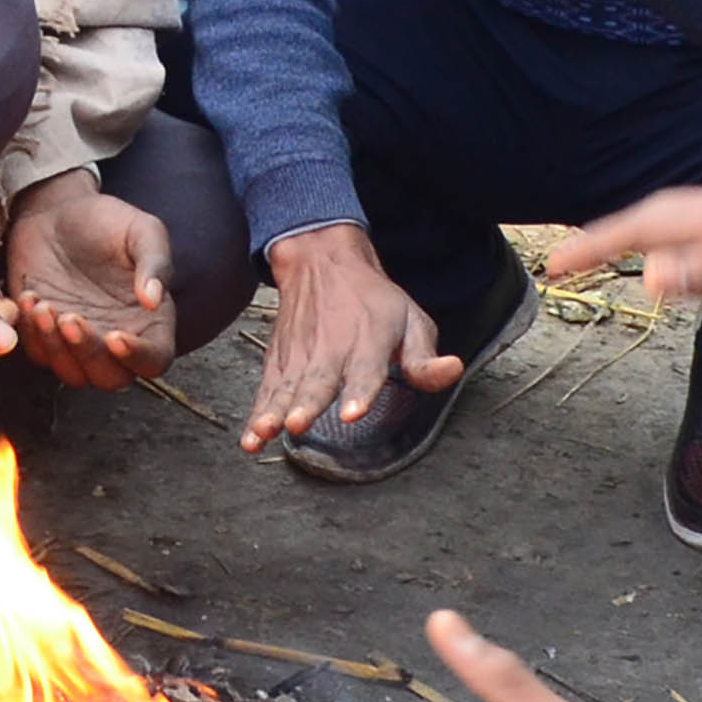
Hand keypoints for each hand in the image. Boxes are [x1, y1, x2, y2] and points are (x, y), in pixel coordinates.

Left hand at [3, 172, 173, 390]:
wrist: (55, 211)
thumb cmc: (106, 220)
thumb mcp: (141, 229)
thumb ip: (155, 262)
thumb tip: (153, 300)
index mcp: (150, 321)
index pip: (154, 360)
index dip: (138, 357)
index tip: (116, 336)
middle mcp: (117, 340)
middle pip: (112, 378)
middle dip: (89, 353)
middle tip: (71, 317)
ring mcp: (80, 343)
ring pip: (74, 375)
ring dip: (57, 348)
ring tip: (44, 306)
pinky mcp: (45, 337)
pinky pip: (39, 356)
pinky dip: (32, 336)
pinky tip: (29, 298)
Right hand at [246, 222, 455, 449]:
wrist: (321, 262)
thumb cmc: (373, 301)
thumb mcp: (410, 319)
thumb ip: (425, 356)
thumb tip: (451, 370)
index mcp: (370, 337)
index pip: (366, 367)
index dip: (359, 390)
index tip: (351, 414)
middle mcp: (332, 347)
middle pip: (319, 379)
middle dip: (307, 403)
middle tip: (297, 423)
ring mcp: (301, 355)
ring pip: (287, 386)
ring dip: (274, 411)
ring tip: (264, 432)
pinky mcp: (279, 362)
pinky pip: (267, 391)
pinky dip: (256, 414)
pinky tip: (250, 438)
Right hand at [548, 143, 701, 306]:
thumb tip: (648, 276)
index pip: (645, 227)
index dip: (597, 243)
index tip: (557, 262)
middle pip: (659, 214)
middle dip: (611, 234)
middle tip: (575, 255)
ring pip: (687, 214)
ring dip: (646, 231)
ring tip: (622, 249)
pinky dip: (686, 232)